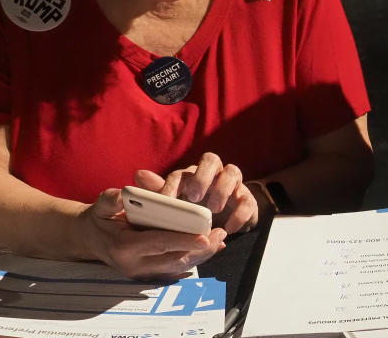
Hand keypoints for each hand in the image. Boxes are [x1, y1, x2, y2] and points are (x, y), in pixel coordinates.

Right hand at [79, 188, 226, 279]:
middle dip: (200, 249)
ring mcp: (142, 274)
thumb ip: (111, 200)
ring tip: (219, 239)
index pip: (158, 244)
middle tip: (220, 234)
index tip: (204, 236)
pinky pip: (176, 270)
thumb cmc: (100, 219)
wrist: (90, 240)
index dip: (183, 240)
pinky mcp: (150, 275)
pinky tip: (210, 248)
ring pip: (178, 267)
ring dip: (201, 255)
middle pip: (174, 260)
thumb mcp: (101, 206)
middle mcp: (135, 265)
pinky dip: (194, 260)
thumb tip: (123, 194)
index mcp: (124, 246)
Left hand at [136, 152, 259, 232]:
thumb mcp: (175, 206)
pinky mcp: (247, 199)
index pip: (185, 171)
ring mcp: (233, 185)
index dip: (174, 184)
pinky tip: (229, 228)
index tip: (166, 200)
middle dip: (202, 176)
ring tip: (213, 210)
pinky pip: (248, 200)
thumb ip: (159, 192)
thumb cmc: (195, 213)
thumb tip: (138, 175)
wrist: (226, 222)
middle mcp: (215, 174)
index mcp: (194, 175)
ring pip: (233, 171)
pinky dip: (240, 214)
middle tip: (194, 197)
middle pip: (211, 159)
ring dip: (222, 189)